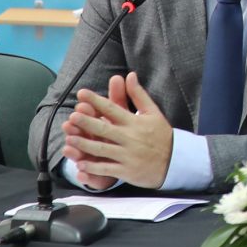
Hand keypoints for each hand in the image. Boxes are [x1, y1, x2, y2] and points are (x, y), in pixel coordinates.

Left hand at [61, 71, 174, 189]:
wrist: (176, 161)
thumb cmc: (162, 135)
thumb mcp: (153, 112)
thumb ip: (138, 95)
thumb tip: (129, 75)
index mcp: (135, 122)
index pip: (112, 109)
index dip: (96, 101)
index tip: (81, 93)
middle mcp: (130, 138)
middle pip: (104, 129)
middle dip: (87, 122)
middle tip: (73, 116)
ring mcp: (128, 156)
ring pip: (102, 149)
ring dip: (84, 145)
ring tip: (69, 139)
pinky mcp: (127, 171)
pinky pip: (107, 169)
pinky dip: (93, 168)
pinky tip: (80, 165)